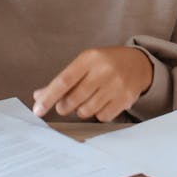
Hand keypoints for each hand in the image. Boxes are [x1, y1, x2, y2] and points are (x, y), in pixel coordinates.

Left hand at [32, 46, 153, 121]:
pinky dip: (98, 114)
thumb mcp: (84, 64)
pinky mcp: (125, 99)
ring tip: (87, 100)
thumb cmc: (105, 64)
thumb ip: (62, 80)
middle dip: (64, 106)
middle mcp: (103, 71)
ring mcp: (116, 86)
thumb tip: (38, 96)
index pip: (64, 80)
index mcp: (89, 58)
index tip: (38, 109)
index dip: (49, 97)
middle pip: (73, 99)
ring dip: (81, 110)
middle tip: (65, 105)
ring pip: (86, 111)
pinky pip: (102, 117)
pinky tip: (102, 103)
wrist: (138, 64)